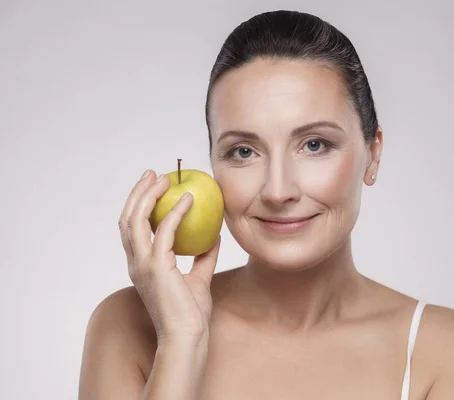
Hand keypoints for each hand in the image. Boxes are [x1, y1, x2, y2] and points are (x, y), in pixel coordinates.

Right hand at [118, 170, 220, 346]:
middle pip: (127, 218)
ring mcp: (142, 264)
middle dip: (138, 193)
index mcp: (142, 265)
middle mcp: (136, 262)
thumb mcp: (199, 279)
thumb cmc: (191, 313)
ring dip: (148, 195)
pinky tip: (189, 199)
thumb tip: (214, 236)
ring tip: (164, 179)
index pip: (133, 229)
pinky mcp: (156, 266)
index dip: (139, 205)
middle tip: (154, 175)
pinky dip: (175, 211)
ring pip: (135, 220)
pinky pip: (164, 230)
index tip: (154, 187)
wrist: (188, 336)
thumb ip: (203, 257)